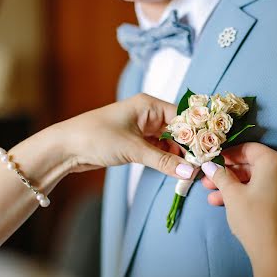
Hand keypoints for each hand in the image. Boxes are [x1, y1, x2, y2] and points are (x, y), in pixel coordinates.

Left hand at [56, 93, 193, 179]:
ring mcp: (142, 128)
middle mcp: (148, 114)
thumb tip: (190, 172)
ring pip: (169, 141)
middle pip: (178, 129)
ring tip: (191, 170)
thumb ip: (163, 160)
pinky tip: (175, 169)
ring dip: (178, 155)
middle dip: (189, 146)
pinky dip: (167, 159)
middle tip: (203, 165)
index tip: (210, 151)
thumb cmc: (96, 137)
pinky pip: (159, 149)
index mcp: (149, 105)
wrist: (65, 148)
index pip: (183, 117)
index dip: (196, 133)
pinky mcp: (136, 142)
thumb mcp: (133, 149)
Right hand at [201, 143, 276, 270]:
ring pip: (262, 181)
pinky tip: (234, 206)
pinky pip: (272, 193)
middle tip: (209, 182)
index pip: (249, 149)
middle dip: (230, 175)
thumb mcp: (232, 195)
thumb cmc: (254, 219)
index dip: (228, 155)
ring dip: (238, 188)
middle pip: (255, 166)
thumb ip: (220, 176)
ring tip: (214, 199)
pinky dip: (254, 196)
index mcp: (276, 162)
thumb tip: (210, 165)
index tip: (213, 162)